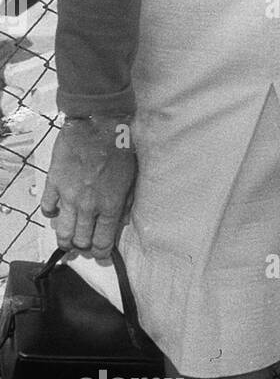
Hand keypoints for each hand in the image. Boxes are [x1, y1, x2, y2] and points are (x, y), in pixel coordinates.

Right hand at [41, 117, 136, 259]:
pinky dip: (52, 214)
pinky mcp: (54, 184)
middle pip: (81, 241)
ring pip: (63, 232)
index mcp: (111, 205)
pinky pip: (47, 209)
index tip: (101, 254)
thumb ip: (126, 202)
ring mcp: (68, 197)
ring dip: (66, 240)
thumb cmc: (121, 147)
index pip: (103, 241)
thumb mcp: (133, 176)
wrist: (99, 124)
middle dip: (84, 248)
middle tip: (85, 246)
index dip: (102, 252)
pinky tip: (58, 211)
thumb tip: (120, 222)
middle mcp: (89, 206)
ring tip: (69, 240)